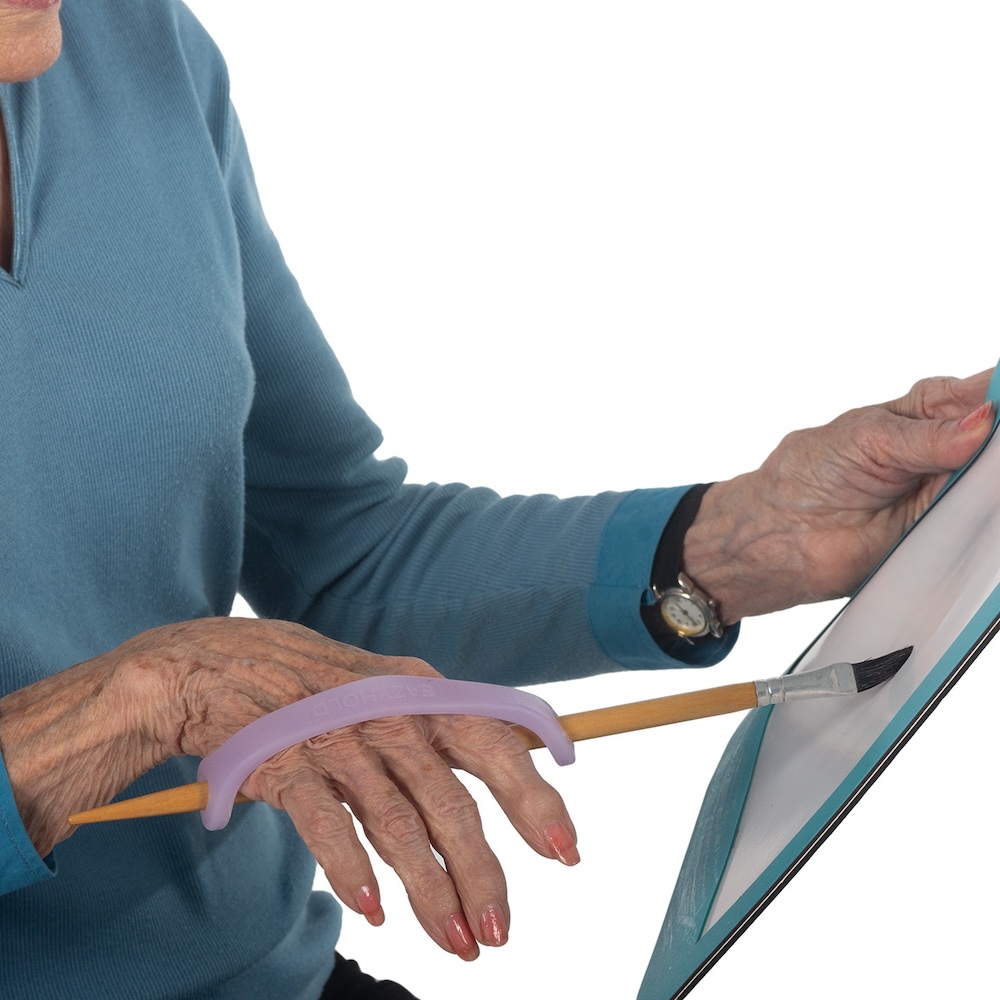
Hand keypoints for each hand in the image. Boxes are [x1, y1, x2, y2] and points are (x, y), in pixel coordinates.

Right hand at [0, 618, 577, 961]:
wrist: (219, 662)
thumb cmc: (322, 686)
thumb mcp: (394, 688)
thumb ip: (447, 726)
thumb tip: (525, 759)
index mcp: (422, 690)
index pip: (494, 742)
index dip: (533, 798)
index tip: (567, 852)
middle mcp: (389, 711)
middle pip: (450, 796)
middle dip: (482, 868)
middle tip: (501, 933)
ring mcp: (336, 734)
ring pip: (395, 821)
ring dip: (428, 889)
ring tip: (456, 943)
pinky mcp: (284, 760)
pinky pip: (326, 823)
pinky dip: (351, 869)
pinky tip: (374, 910)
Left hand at [682, 370, 994, 621]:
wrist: (784, 533)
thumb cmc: (812, 473)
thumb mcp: (870, 438)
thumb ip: (928, 436)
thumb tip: (985, 420)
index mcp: (930, 409)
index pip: (986, 390)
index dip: (998, 395)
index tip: (998, 408)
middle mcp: (949, 447)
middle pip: (996, 437)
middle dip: (997, 439)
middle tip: (987, 450)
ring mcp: (952, 490)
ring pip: (993, 481)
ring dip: (992, 480)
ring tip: (973, 478)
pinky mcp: (948, 531)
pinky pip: (983, 522)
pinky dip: (988, 515)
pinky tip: (985, 507)